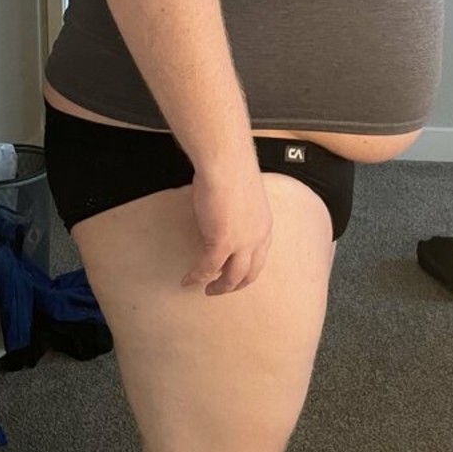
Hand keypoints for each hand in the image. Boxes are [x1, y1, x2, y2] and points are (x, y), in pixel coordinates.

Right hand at [182, 156, 273, 294]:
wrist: (226, 162)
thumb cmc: (231, 168)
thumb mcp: (242, 196)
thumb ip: (237, 213)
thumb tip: (224, 217)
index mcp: (264, 225)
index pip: (260, 257)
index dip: (247, 269)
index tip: (235, 274)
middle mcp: (258, 237)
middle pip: (250, 273)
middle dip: (235, 284)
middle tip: (221, 289)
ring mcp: (241, 243)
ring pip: (232, 277)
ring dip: (219, 287)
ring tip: (206, 290)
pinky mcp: (222, 242)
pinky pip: (207, 268)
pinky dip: (197, 277)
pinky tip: (188, 280)